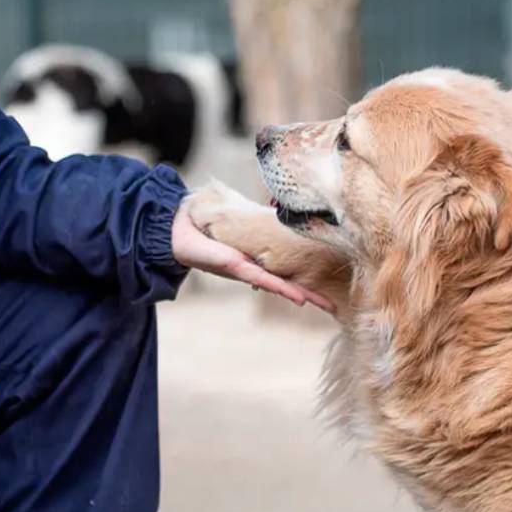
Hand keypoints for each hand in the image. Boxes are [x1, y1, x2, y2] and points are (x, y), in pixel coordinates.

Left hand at [172, 205, 333, 311]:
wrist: (178, 229)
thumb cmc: (203, 225)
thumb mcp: (233, 223)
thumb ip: (249, 220)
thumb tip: (265, 204)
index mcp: (255, 258)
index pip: (284, 270)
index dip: (303, 279)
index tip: (323, 286)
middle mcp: (253, 267)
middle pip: (287, 283)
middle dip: (311, 294)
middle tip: (333, 306)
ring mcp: (247, 269)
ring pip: (280, 284)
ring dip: (302, 294)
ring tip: (324, 304)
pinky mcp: (237, 267)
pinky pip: (264, 278)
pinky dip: (282, 288)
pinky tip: (299, 297)